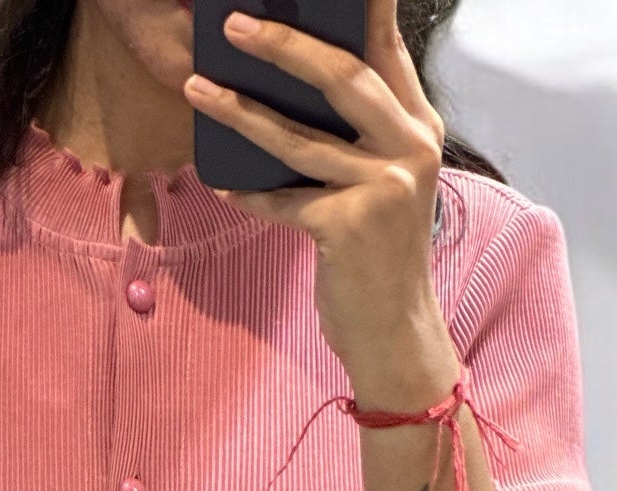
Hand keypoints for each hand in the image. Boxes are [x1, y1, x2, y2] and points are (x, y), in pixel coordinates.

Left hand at [187, 0, 450, 381]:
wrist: (395, 333)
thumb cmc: (380, 254)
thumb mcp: (386, 182)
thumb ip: (361, 131)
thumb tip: (296, 80)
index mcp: (419, 128)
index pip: (386, 48)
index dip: (363, 7)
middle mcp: (408, 150)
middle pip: (342, 75)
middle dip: (284, 43)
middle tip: (233, 25)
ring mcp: (380, 189)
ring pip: (296, 137)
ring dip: (238, 111)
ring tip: (197, 88)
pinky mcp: (347, 228)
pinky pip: (281, 199)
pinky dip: (248, 192)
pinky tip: (221, 182)